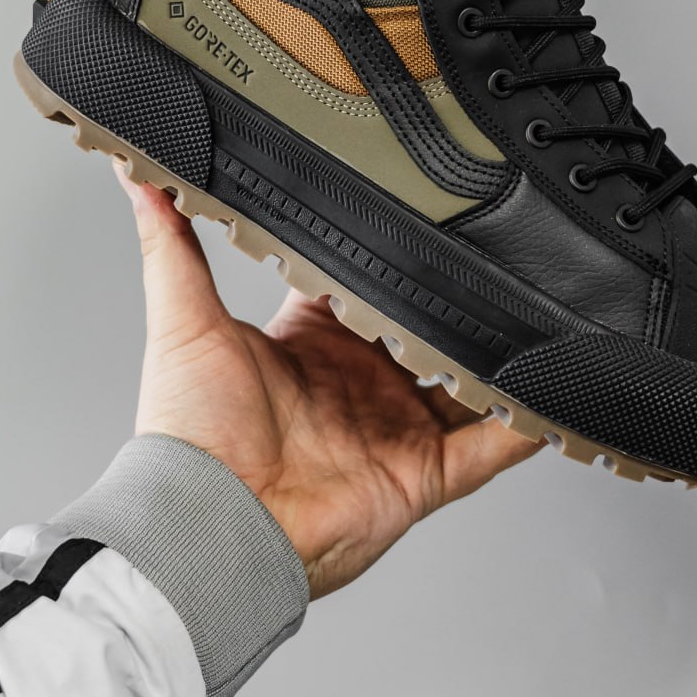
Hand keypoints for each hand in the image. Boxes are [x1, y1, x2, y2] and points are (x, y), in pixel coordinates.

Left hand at [117, 166, 541, 597]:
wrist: (212, 525)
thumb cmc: (189, 434)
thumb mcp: (182, 317)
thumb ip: (171, 241)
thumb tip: (137, 172)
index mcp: (314, 345)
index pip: (364, 286)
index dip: (392, 254)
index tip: (420, 213)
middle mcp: (362, 386)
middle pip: (426, 329)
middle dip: (459, 296)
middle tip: (496, 247)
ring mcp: (398, 429)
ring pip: (468, 381)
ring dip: (500, 352)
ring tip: (542, 305)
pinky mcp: (427, 473)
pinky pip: (494, 445)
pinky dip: (528, 420)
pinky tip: (559, 387)